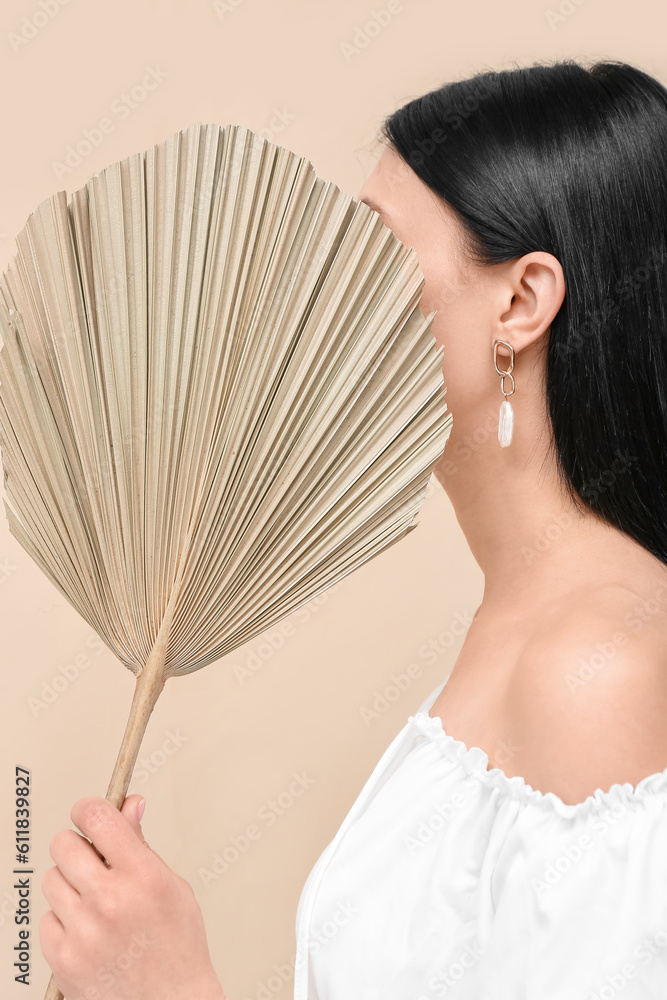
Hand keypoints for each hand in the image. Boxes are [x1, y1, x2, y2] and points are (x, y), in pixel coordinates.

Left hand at [39, 794, 226, 999]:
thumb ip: (142, 844)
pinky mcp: (63, 959)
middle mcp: (110, 901)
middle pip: (64, 844)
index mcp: (142, 876)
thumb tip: (130, 804)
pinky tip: (86, 928)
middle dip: (78, 846)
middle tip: (92, 860)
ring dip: (69, 884)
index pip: (97, 817)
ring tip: (93, 901)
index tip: (91, 812)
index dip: (90, 808)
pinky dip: (63, 920)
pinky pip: (46, 919)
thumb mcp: (173, 886)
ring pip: (51, 879)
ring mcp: (83, 931)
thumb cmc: (178, 948)